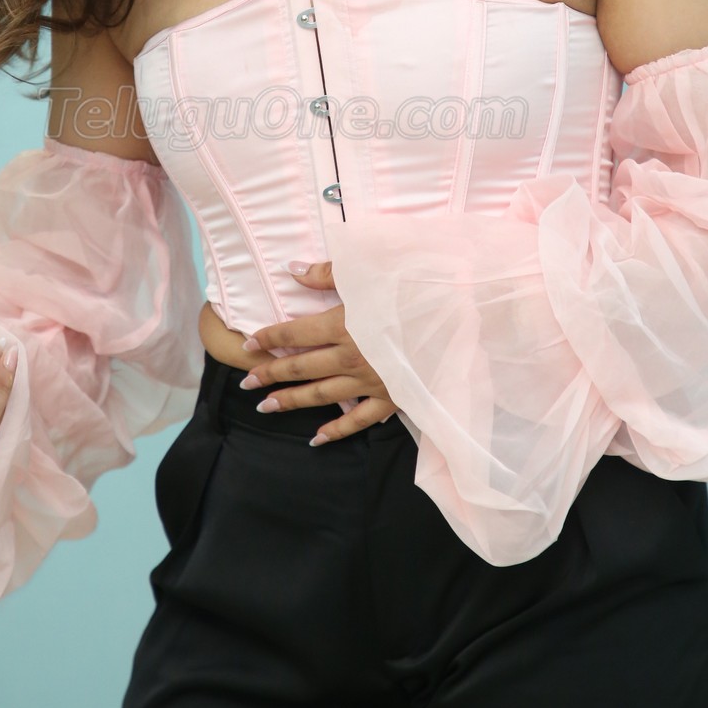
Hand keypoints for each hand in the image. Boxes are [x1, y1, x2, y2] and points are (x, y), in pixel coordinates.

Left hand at [240, 261, 398, 444]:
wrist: (461, 321)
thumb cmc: (416, 291)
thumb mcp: (372, 273)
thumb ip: (329, 273)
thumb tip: (293, 270)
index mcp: (344, 324)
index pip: (294, 333)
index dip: (268, 338)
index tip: (247, 345)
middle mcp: (351, 357)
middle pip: (302, 367)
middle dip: (271, 374)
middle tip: (247, 382)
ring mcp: (371, 382)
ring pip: (322, 395)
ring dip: (292, 401)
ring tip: (266, 406)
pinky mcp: (392, 398)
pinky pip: (359, 420)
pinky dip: (336, 430)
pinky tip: (316, 437)